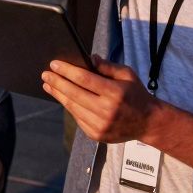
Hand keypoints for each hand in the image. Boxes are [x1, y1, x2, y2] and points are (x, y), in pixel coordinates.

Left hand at [42, 55, 156, 142]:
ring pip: (73, 107)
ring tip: (49, 85)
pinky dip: (69, 106)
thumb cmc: (136, 94)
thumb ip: (107, 66)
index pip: (84, 79)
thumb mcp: (127, 74)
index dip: (67, 71)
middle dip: (57, 82)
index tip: (54, 64)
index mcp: (114, 93)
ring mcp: (100, 125)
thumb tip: (89, 58)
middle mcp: (106, 111)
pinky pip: (77, 118)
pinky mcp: (96, 134)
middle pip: (74, 94)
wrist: (148, 123)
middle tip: (45, 74)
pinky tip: (63, 98)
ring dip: (59, 95)